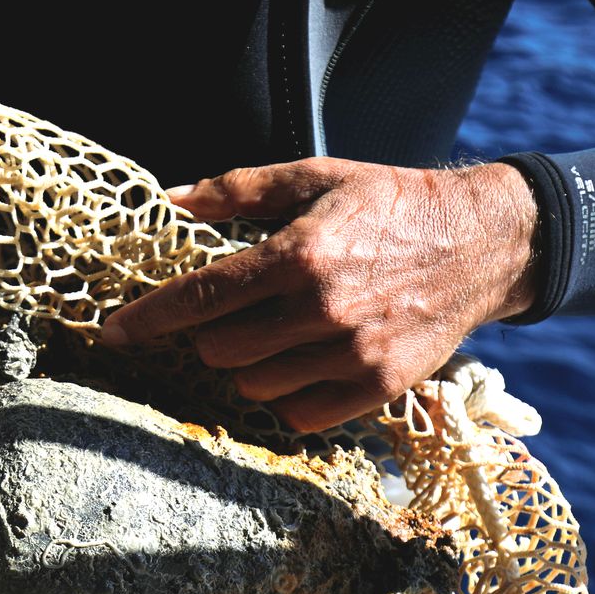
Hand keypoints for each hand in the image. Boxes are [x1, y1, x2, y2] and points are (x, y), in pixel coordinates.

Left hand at [100, 159, 537, 430]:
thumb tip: (168, 199)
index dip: (149, 319)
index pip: (201, 297)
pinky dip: (287, 397)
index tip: (112, 335)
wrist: (482, 242)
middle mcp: (322, 310)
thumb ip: (237, 189)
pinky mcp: (377, 387)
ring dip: (248, 367)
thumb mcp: (315, 177)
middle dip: (209, 337)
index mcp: (300, 255)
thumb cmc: (390, 204)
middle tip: (230, 318)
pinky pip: (299, 416)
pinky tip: (300, 366)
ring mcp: (351, 354)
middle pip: (220, 350)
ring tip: (274, 337)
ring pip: (254, 386)